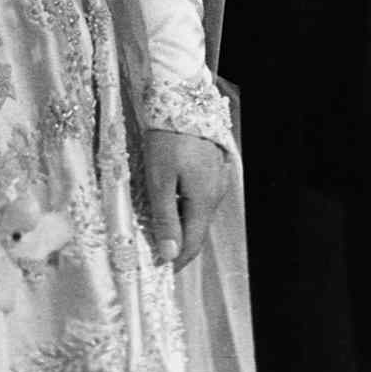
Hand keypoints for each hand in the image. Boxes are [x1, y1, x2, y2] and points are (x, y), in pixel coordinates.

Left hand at [142, 128, 231, 271]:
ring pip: (197, 213)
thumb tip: (171, 254)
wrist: (181, 100)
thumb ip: (165, 218)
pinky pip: (199, 197)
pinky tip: (168, 202)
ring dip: (180, 225)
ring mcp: (216, 180)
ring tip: (156, 228)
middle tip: (154, 252)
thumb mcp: (159, 180)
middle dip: (178, 244)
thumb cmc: (167, 139)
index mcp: (204, 201)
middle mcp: (215, 194)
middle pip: (197, 230)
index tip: (158, 271)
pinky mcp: (212, 168)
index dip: (176, 262)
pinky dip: (184, 207)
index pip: (192, 244)